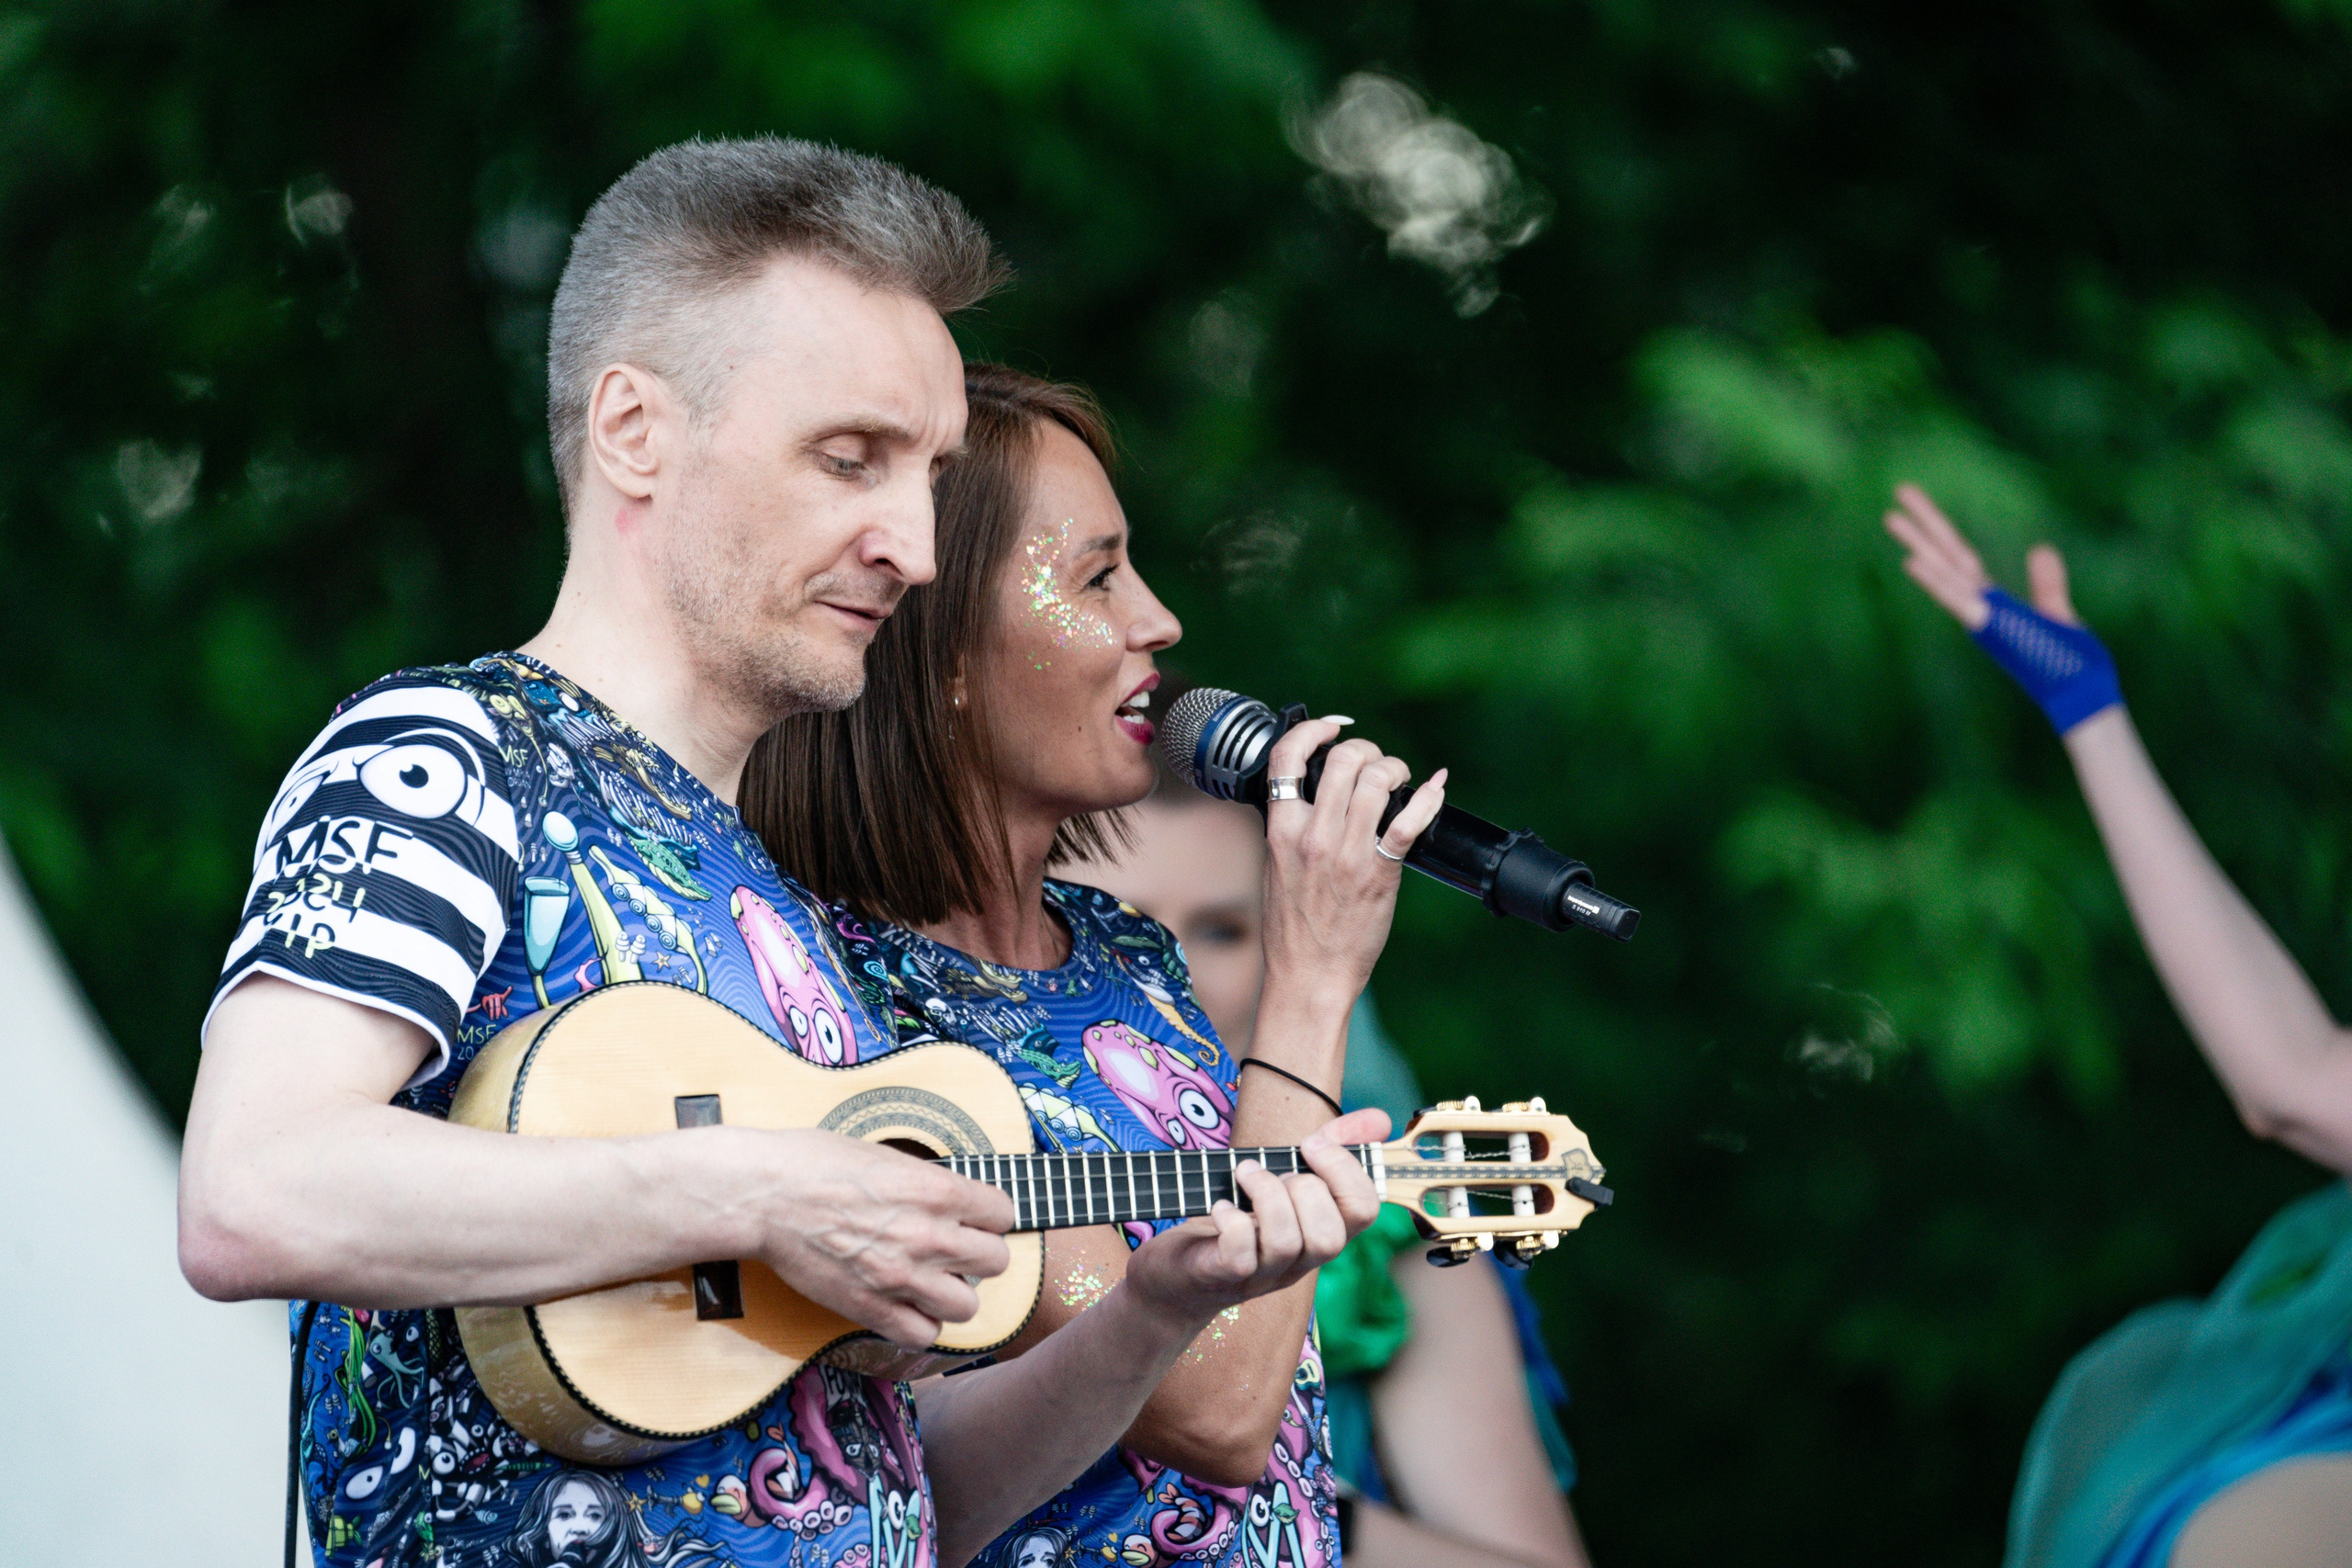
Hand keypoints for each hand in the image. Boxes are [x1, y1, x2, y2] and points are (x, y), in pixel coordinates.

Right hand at [741, 1129, 1015, 1349]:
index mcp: (937, 1190)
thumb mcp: (885, 1155)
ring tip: (932, 1282)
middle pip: (996, 1261)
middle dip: (979, 1256)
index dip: (989, 1216)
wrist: (765, 1196)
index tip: (974, 1219)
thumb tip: (948, 1199)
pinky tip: (906, 1307)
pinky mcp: (871, 1308)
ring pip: (967, 1306)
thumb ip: (924, 1183)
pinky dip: (919, 1325)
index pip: (1003, 1213)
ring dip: (953, 1295)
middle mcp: (929, 1235)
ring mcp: (902, 1277)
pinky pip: (923, 1335)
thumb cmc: (814, 1163)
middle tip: (955, 1251)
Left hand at [1121, 1108, 1390, 1324]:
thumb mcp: (1284, 1178)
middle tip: (1274, 1171)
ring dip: (1266, 1194)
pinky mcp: (1224, 1276)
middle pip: (1331, 1237)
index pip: (1365, 1211)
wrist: (1177, 1275)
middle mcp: (1300, 1261)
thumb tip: (1381, 1120)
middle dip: (1305, 1188)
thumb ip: (1330, 1149)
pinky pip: (1242, 1255)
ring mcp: (1264, 1274)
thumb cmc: (1237, 1217)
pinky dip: (1232, 1220)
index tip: (1311, 1143)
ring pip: (1289, 1243)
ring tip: (1243, 1175)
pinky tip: (1220, 1207)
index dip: (1346, 1168)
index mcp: (1321, 1231)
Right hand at [1257, 718, 1446, 1007]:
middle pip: (1345, 760)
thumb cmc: (1293, 928)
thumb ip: (1292, 828)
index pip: (1287, 758)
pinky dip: (1428, 798)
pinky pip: (1407, 822)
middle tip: (1376, 765)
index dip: (1312, 731)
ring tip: (1400, 780)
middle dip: (1367, 751)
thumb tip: (1313, 796)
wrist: (1309, 974)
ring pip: (1377, 780)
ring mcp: (1347, 853)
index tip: (1330, 729)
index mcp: (1280, 829)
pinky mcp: (1379, 872)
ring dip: (1395, 769)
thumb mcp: (1277, 866)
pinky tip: (1434, 788)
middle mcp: (1312, 834)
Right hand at [1884, 483, 2120, 733]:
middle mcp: (1980, 608)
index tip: (1917, 507)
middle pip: (1947, 555)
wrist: (2081, 697)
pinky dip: (1933, 582)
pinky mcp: (1990, 629)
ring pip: (1944, 572)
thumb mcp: (2058, 615)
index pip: (1961, 557)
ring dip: (1918, 544)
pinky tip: (1911, 562)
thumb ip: (2046, 583)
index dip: (1940, 530)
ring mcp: (1982, 619)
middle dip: (1923, 525)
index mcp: (1992, 603)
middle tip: (1898, 492)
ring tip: (1891, 516)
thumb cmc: (2070, 665)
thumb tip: (2040, 548)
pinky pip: (1956, 601)